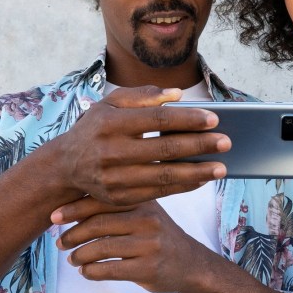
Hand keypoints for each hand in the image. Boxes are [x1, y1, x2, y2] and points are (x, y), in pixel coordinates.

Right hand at [50, 86, 230, 204]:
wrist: (65, 166)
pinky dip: (182, 187)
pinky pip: (158, 193)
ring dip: (197, 173)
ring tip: (222, 168)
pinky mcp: (119, 198)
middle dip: (199, 146)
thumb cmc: (96, 128)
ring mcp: (114, 178)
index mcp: (110, 122)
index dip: (187, 119)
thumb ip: (142, 96)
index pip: (156, 119)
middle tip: (227, 142)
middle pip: (164, 148)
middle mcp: (111, 151)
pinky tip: (202, 179)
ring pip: (164, 176)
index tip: (214, 119)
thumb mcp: (110, 104)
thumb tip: (177, 94)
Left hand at [52, 196, 207, 292]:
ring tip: (72, 259)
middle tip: (60, 243)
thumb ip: (117, 206)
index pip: (102, 200)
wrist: (190, 263)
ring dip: (79, 255)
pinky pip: (109, 270)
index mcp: (143, 201)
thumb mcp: (145, 212)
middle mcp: (147, 220)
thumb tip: (70, 204)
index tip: (53, 217)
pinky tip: (86, 271)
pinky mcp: (148, 269)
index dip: (74, 208)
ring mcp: (149, 245)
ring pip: (101, 249)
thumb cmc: (157, 236)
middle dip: (72, 235)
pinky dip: (91, 272)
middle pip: (98, 224)